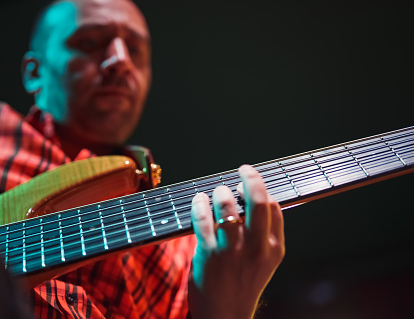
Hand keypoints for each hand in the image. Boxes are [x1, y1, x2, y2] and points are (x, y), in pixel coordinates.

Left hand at [188, 165, 284, 318]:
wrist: (226, 316)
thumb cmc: (243, 283)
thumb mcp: (264, 261)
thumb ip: (263, 233)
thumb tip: (254, 198)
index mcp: (274, 248)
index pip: (274, 207)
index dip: (262, 189)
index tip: (250, 181)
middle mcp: (256, 248)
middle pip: (258, 202)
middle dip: (251, 178)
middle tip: (244, 169)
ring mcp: (232, 251)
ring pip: (228, 207)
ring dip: (221, 192)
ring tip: (218, 191)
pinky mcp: (209, 255)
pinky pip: (203, 219)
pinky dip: (200, 204)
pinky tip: (199, 200)